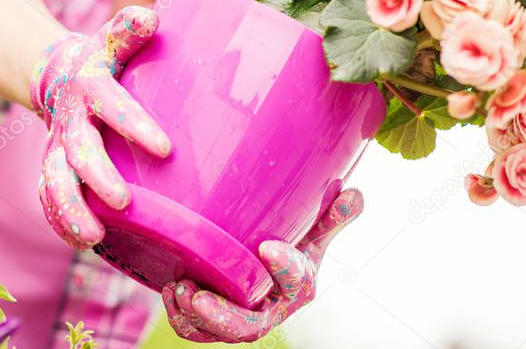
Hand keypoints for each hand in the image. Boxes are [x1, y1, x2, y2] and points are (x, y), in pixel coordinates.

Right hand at [31, 6, 170, 248]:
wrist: (59, 75)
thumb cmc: (104, 58)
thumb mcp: (113, 38)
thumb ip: (129, 28)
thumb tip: (151, 18)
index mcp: (90, 85)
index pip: (111, 103)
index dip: (135, 124)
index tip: (165, 149)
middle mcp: (70, 118)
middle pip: (79, 150)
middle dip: (98, 177)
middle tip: (124, 202)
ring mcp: (57, 146)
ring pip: (55, 180)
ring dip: (71, 209)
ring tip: (93, 236)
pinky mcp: (53, 166)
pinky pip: (49, 197)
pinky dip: (61, 220)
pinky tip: (83, 241)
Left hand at [162, 188, 363, 342]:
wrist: (265, 266)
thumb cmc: (291, 245)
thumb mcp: (312, 232)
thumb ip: (330, 216)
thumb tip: (354, 192)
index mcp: (298, 287)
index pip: (298, 283)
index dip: (286, 267)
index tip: (268, 247)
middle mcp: (271, 310)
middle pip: (251, 326)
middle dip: (225, 316)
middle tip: (201, 298)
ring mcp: (242, 320)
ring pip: (218, 333)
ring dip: (196, 316)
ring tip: (180, 287)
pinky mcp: (215, 324)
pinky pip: (196, 331)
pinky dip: (181, 317)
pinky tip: (171, 290)